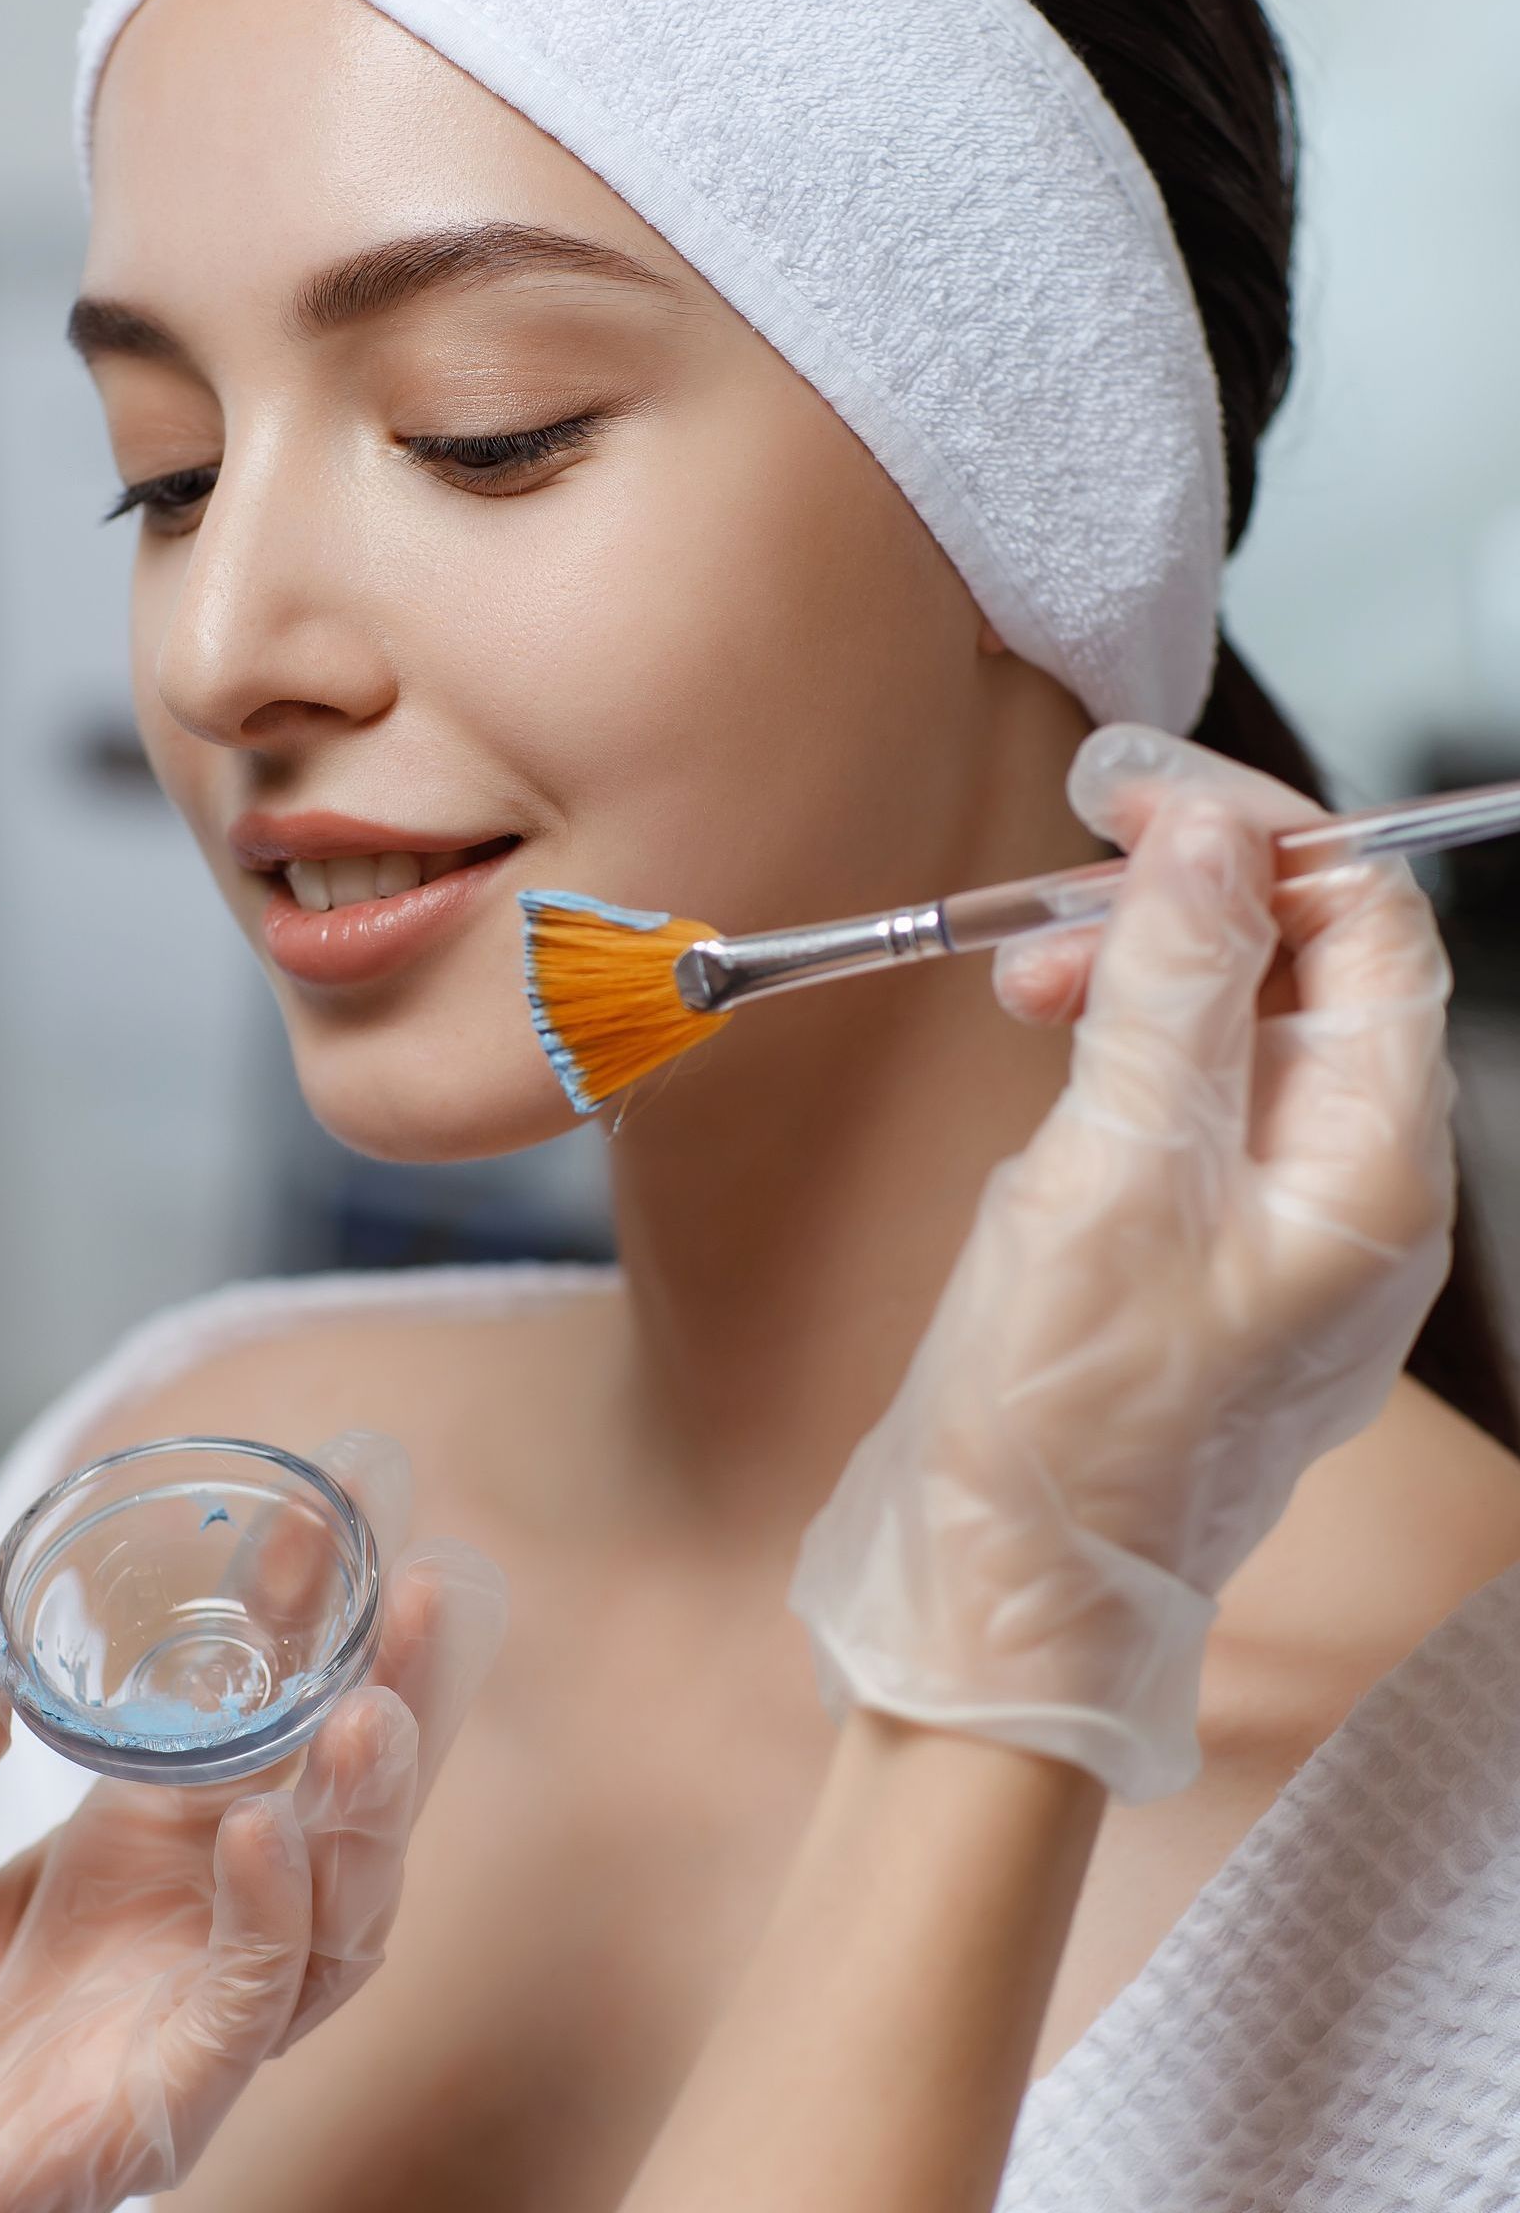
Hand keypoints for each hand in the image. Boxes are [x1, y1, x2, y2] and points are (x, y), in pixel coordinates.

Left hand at [0, 1431, 506, 2211]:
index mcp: (137, 1839)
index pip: (261, 1708)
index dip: (310, 1611)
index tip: (347, 1498)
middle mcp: (188, 1918)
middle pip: (342, 1800)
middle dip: (405, 1692)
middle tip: (431, 1584)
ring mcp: (184, 2012)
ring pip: (339, 1910)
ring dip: (370, 1808)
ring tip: (369, 1709)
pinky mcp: (159, 2104)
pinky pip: (248, 2010)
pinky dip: (273, 1920)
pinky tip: (262, 1833)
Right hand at [789, 722, 1455, 1802]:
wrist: (1006, 1592)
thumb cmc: (1070, 1414)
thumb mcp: (1117, 1168)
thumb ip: (1172, 985)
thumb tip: (1209, 831)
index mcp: (1376, 1167)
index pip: (1368, 928)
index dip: (1259, 833)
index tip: (1132, 789)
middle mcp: (1354, 1187)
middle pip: (1307, 967)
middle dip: (1185, 898)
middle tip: (1062, 877)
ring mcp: (1283, 1221)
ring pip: (1238, 1025)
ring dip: (1138, 966)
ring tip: (1026, 984)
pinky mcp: (1208, 1245)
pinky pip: (1191, 1098)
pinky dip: (1121, 1044)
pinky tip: (1049, 1053)